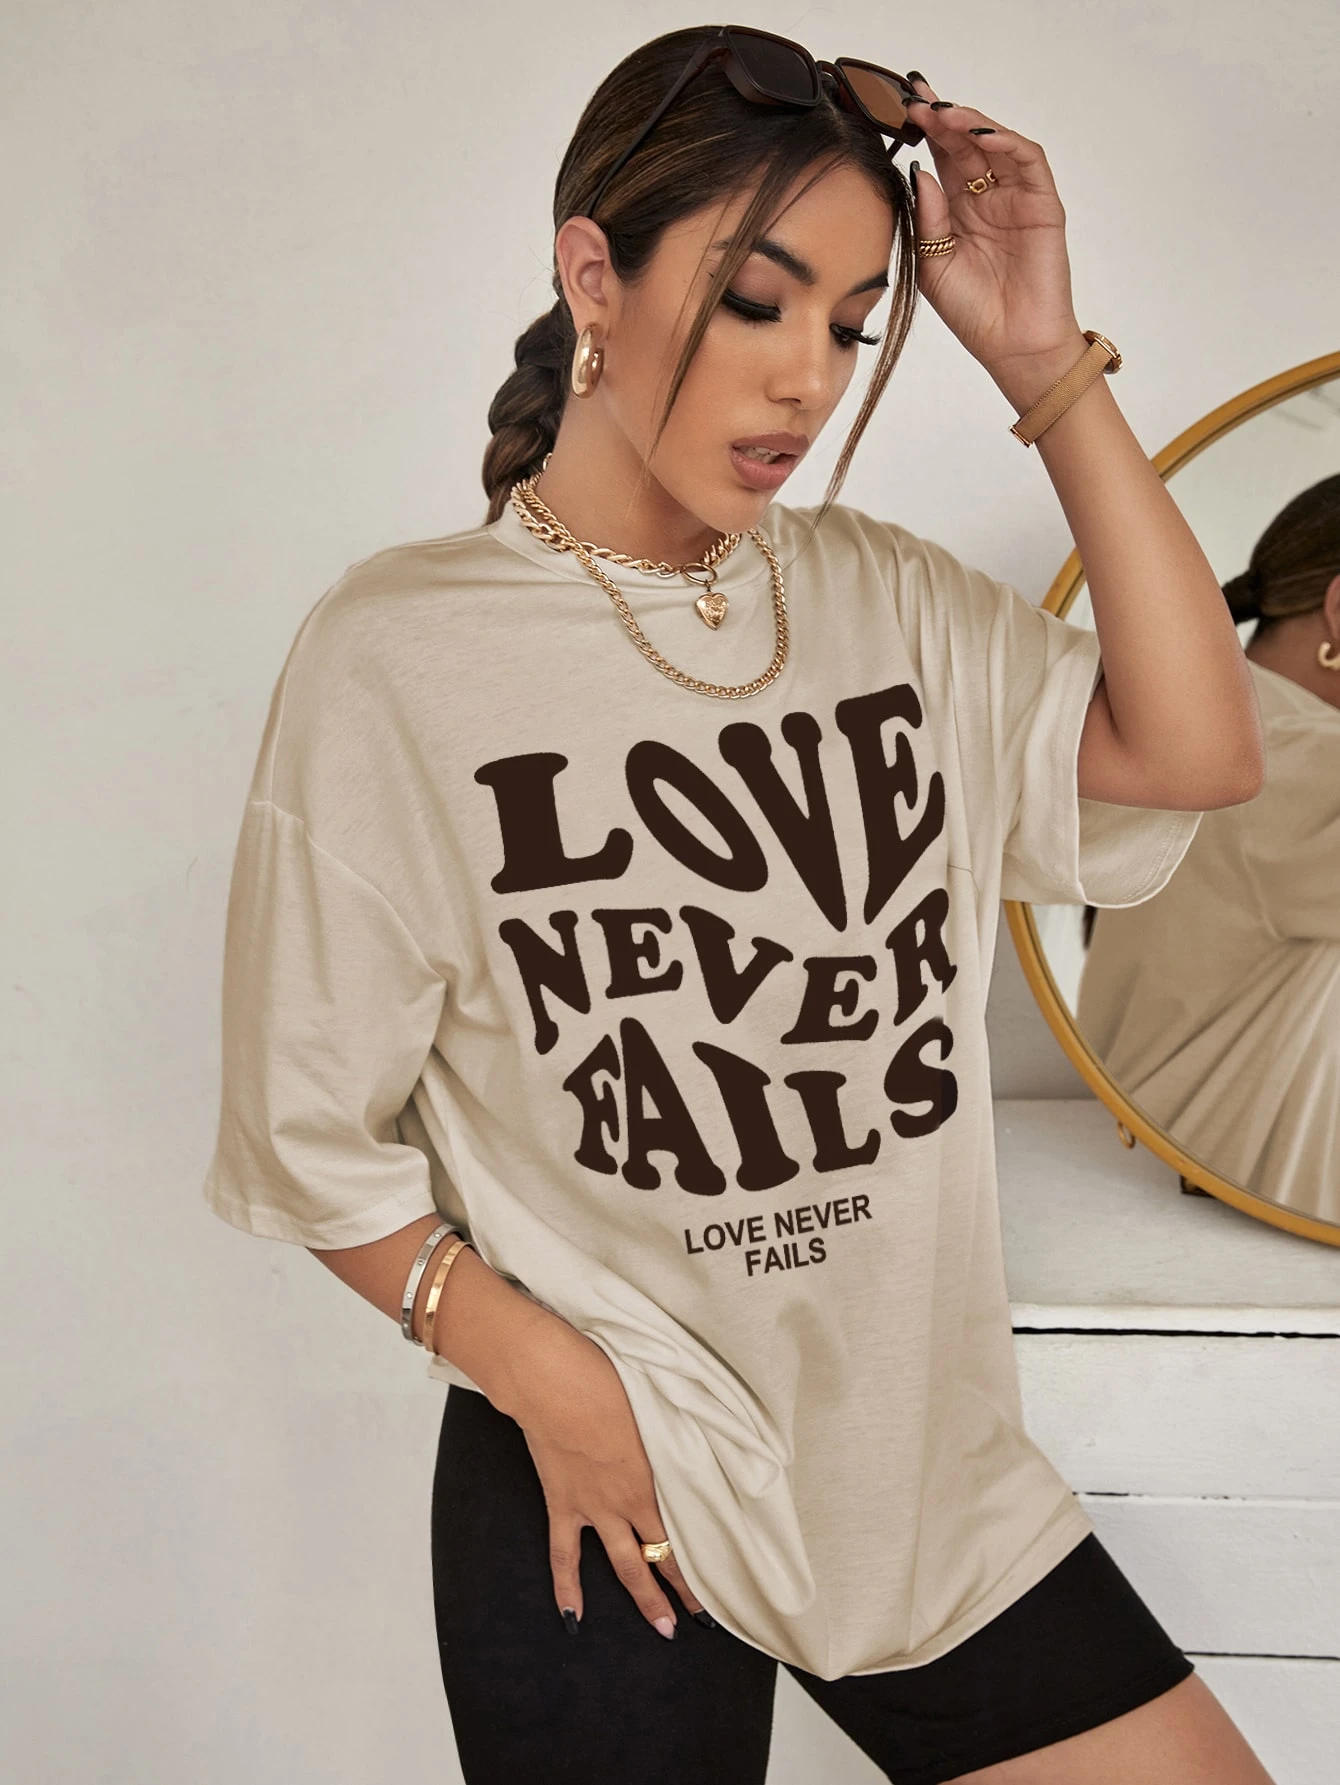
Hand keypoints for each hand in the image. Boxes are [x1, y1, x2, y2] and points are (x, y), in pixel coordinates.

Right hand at [501, 1306, 710, 1638]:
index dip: (703, 1561)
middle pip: (660, 1556)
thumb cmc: (608, 1384)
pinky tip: (573, 1616)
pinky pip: (564, 1555)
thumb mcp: (657, 1406)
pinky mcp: (562, 1504)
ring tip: (662, 1628)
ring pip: (623, 1564)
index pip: (685, 1531)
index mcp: (653, 1480)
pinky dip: (567, 1587)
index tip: (723, 1583)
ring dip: (643, 1598)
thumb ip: (677, 1432)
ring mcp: (592, 1509)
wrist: (553, 1386)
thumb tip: (701, 1435)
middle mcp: (626, 1503)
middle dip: (681, 1590)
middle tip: (698, 1620)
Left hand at [903, 74, 1087, 398]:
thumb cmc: (972, 313)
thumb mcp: (932, 263)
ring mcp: (1016, 198)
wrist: (1011, 346)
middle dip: (940, 118)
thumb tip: (918, 170)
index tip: (898, 109)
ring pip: (995, 144)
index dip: (923, 132)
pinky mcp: (1042, 204)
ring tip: (942, 113)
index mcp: (958, 210)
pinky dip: (1006, 142)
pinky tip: (980, 136)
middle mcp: (987, 197)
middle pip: (965, 144)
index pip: (941, 159)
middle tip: (914, 99)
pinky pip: (1028, 160)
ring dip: (970, 124)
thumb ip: (926, 217)